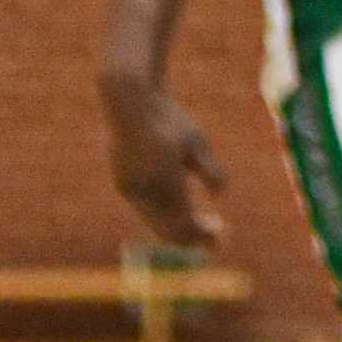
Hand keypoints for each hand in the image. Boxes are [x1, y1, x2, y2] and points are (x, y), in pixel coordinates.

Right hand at [99, 70, 226, 254]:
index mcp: (166, 181)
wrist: (130, 101)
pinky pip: (145, 209)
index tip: (218, 241)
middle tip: (210, 234)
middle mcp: (144, 190)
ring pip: (154, 222)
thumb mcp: (197, 141)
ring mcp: (130, 189)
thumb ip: (210, 171)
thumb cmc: (169, 119)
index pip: (185, 225)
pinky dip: (161, 214)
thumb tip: (220, 196)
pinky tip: (176, 203)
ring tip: (195, 219)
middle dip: (189, 237)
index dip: (202, 238)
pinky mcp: (122, 184)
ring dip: (174, 226)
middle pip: (168, 231)